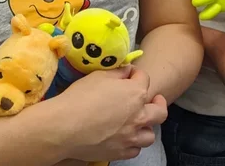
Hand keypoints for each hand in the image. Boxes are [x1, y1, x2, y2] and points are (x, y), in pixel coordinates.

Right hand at [39, 66, 167, 162]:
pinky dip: (132, 144)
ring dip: (146, 127)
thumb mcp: (99, 76)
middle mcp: (138, 116)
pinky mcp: (120, 153)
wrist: (64, 127)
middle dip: (157, 102)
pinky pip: (135, 150)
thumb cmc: (80, 97)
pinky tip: (124, 138)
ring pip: (150, 135)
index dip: (136, 74)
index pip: (145, 79)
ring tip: (138, 123)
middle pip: (160, 111)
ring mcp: (131, 137)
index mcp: (136, 93)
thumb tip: (126, 72)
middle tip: (152, 100)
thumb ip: (118, 73)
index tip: (129, 74)